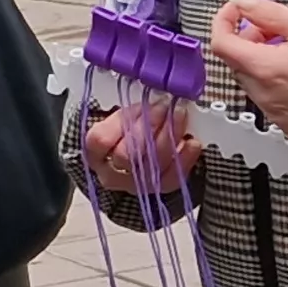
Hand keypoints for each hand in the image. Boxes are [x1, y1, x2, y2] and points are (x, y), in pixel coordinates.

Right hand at [83, 100, 204, 198]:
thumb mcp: (122, 118)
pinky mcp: (157, 188)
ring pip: (151, 166)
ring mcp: (135, 184)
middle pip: (127, 154)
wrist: (135, 156)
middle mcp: (111, 173)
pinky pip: (171, 178)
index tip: (146, 103)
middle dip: (151, 127)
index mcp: (95, 153)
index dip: (125, 121)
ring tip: (180, 116)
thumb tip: (157, 98)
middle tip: (167, 107)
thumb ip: (133, 112)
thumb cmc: (126, 133)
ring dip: (170, 137)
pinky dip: (184, 159)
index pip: (101, 140)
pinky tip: (192, 143)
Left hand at [208, 0, 287, 139]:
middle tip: (277, 29)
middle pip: (236, 62)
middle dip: (248, 40)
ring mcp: (276, 115)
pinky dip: (274, 83)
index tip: (238, 9)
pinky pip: (268, 100)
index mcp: (267, 69)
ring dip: (261, 62)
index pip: (221, 44)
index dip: (224, 21)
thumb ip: (268, 13)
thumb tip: (238, 1)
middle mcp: (264, 97)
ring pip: (251, 82)